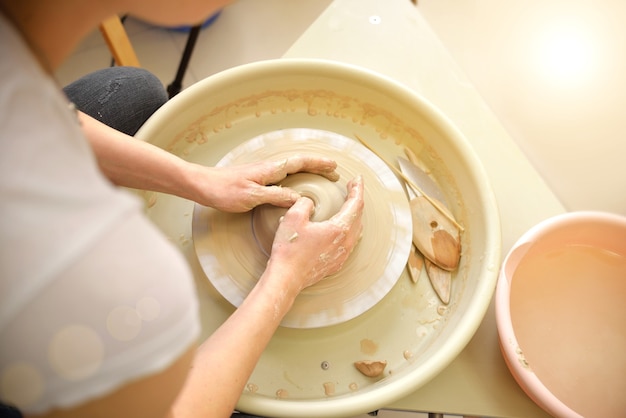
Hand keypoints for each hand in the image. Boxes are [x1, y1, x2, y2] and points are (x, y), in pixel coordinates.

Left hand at [187, 155, 339, 211]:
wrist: (202, 186)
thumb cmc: (224, 191)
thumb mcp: (252, 197)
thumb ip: (276, 196)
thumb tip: (300, 199)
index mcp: (270, 170)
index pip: (300, 162)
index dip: (318, 164)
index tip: (334, 167)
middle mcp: (268, 169)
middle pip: (299, 164)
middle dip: (318, 166)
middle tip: (334, 172)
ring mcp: (263, 174)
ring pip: (292, 169)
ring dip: (308, 171)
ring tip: (321, 177)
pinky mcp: (256, 180)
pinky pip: (283, 177)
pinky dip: (296, 178)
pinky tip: (296, 186)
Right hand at [263, 175, 364, 294]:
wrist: (286, 278)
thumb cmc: (289, 250)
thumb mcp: (293, 217)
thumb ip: (305, 203)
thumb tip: (309, 203)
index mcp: (339, 229)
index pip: (355, 204)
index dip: (357, 189)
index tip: (357, 179)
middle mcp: (345, 243)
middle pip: (358, 216)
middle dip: (356, 200)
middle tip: (353, 188)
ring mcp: (342, 255)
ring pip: (355, 230)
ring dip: (353, 215)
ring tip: (348, 205)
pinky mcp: (336, 263)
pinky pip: (349, 242)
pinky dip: (349, 229)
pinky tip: (341, 228)